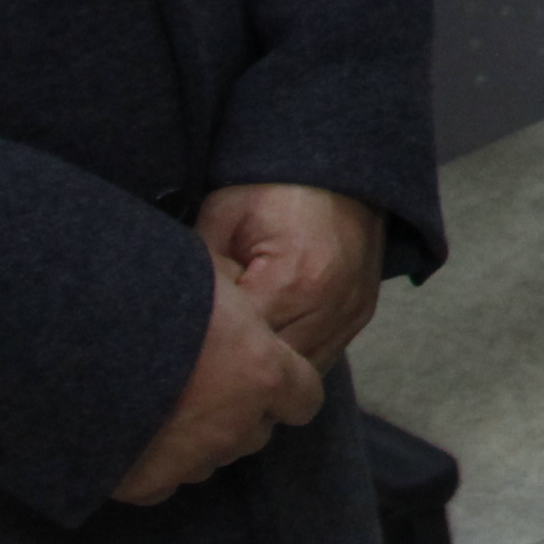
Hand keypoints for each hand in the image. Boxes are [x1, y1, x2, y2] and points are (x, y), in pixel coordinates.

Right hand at [111, 263, 326, 506]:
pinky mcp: (146, 481)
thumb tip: (241, 300)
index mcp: (263, 372)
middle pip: (256, 431)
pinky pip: (164, 481)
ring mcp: (192, 458)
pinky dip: (154, 463)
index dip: (286, 386)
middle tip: (202, 383)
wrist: (74, 336)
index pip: (304, 396)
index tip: (265, 374)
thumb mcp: (208, 281)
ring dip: (198, 439)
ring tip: (162, 405)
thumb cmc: (146, 294)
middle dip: (239, 412)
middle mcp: (236, 423)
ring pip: (212, 458)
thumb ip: (237, 307)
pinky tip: (132, 434)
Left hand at [195, 182, 388, 368]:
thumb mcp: (222, 216)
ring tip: (236, 352)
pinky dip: (293, 358)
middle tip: (204, 356)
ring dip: (269, 368)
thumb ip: (203, 272)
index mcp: (293, 282)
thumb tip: (183, 319)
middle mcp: (330, 308)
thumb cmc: (274, 188)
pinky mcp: (360, 316)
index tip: (188, 337)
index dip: (211, 346)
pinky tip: (268, 342)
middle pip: (273, 369)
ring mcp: (352, 315)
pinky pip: (321, 359)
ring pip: (301, 374)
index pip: (241, 346)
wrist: (339, 168)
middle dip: (238, 365)